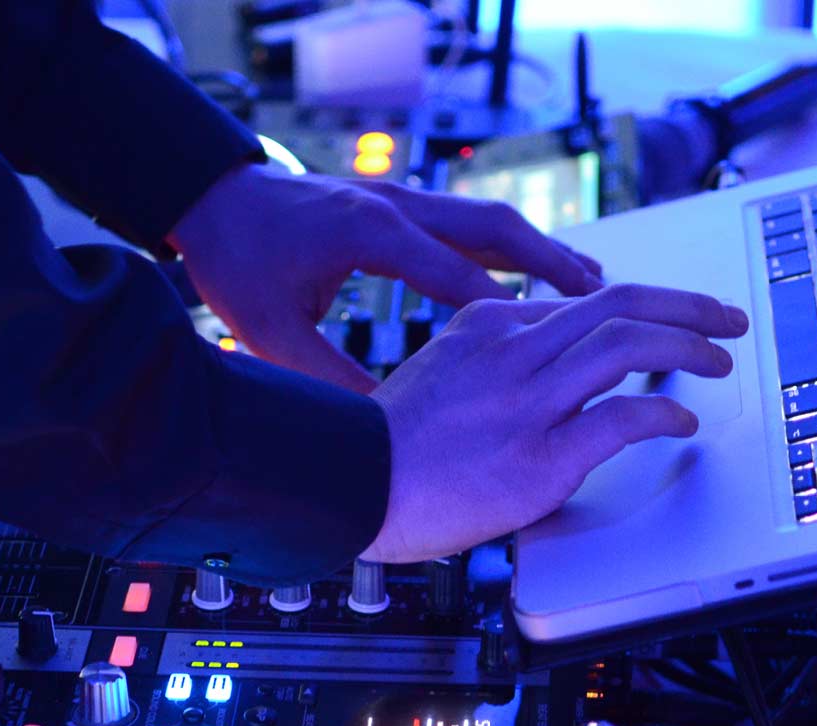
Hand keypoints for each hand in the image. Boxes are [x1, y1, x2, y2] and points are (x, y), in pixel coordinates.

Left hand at [168, 164, 604, 392]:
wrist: (209, 200)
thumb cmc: (235, 261)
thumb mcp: (272, 332)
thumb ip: (325, 381)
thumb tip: (376, 435)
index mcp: (372, 236)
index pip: (461, 277)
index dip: (511, 318)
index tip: (560, 353)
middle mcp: (394, 207)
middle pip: (496, 231)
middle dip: (554, 268)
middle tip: (607, 302)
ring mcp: (396, 199)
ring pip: (488, 221)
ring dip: (539, 253)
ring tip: (591, 286)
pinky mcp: (392, 203)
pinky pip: (465, 223)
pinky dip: (505, 248)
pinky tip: (530, 273)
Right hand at [362, 284, 748, 563]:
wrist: (349, 486)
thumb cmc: (384, 447)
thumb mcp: (439, 373)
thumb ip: (493, 359)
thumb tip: (552, 364)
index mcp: (487, 326)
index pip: (583, 301)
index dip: (642, 307)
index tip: (671, 318)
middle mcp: (512, 352)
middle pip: (621, 303)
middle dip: (688, 305)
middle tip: (725, 316)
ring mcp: (528, 403)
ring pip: (630, 344)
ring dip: (691, 344)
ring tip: (719, 358)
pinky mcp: (540, 458)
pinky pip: (623, 419)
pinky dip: (665, 414)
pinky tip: (682, 422)